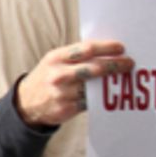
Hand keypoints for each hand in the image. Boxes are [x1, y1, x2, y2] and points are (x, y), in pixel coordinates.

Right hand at [15, 40, 132, 127]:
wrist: (26, 103)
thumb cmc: (47, 77)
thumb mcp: (54, 61)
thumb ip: (76, 56)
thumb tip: (106, 51)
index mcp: (56, 58)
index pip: (86, 49)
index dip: (106, 48)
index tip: (121, 48)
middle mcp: (58, 74)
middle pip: (94, 68)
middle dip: (115, 65)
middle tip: (129, 63)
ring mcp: (62, 93)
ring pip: (94, 86)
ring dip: (111, 82)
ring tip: (123, 78)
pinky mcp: (67, 108)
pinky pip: (90, 102)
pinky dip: (102, 98)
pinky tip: (110, 93)